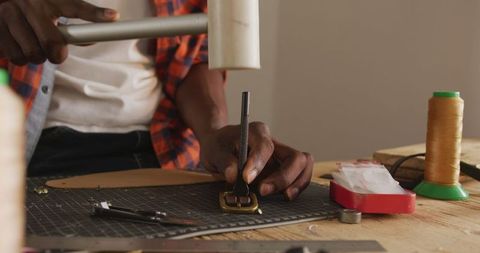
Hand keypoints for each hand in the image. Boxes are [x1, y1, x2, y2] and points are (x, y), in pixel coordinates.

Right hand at [0, 0, 117, 64]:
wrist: (1, 3)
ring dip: (37, 57)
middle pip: (52, 43)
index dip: (95, 13)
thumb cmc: (32, 10)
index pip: (76, 7)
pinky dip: (19, 58)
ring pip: (33, 54)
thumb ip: (71, 24)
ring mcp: (9, 15)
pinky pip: (15, 57)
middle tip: (55, 53)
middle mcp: (29, 4)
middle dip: (57, 55)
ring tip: (33, 46)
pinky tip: (18, 45)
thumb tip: (90, 39)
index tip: (113, 16)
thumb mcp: (51, 8)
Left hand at [200, 122, 313, 200]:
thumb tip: (234, 176)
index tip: (246, 179)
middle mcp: (274, 142)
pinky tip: (283, 196)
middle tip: (263, 191)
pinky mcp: (283, 168)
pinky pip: (299, 176)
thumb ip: (224, 162)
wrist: (221, 146)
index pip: (265, 146)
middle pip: (294, 157)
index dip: (258, 164)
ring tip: (283, 196)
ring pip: (303, 165)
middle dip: (283, 177)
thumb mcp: (214, 151)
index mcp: (257, 132)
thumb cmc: (219, 145)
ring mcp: (281, 156)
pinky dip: (295, 187)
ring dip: (295, 183)